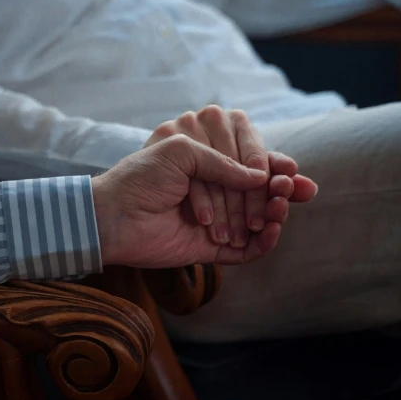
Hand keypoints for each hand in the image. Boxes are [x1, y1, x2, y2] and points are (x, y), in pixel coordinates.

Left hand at [93, 135, 299, 268]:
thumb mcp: (181, 150)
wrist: (113, 216)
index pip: (249, 160)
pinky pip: (250, 250)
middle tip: (286, 188)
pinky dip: (266, 241)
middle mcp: (214, 189)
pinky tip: (272, 229)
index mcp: (205, 161)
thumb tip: (261, 177)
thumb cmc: (140, 177)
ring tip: (279, 207)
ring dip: (274, 212)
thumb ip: (223, 160)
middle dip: (277, 189)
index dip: (269, 164)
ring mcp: (217, 220)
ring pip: (259, 218)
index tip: (285, 168)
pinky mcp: (214, 249)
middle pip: (260, 190)